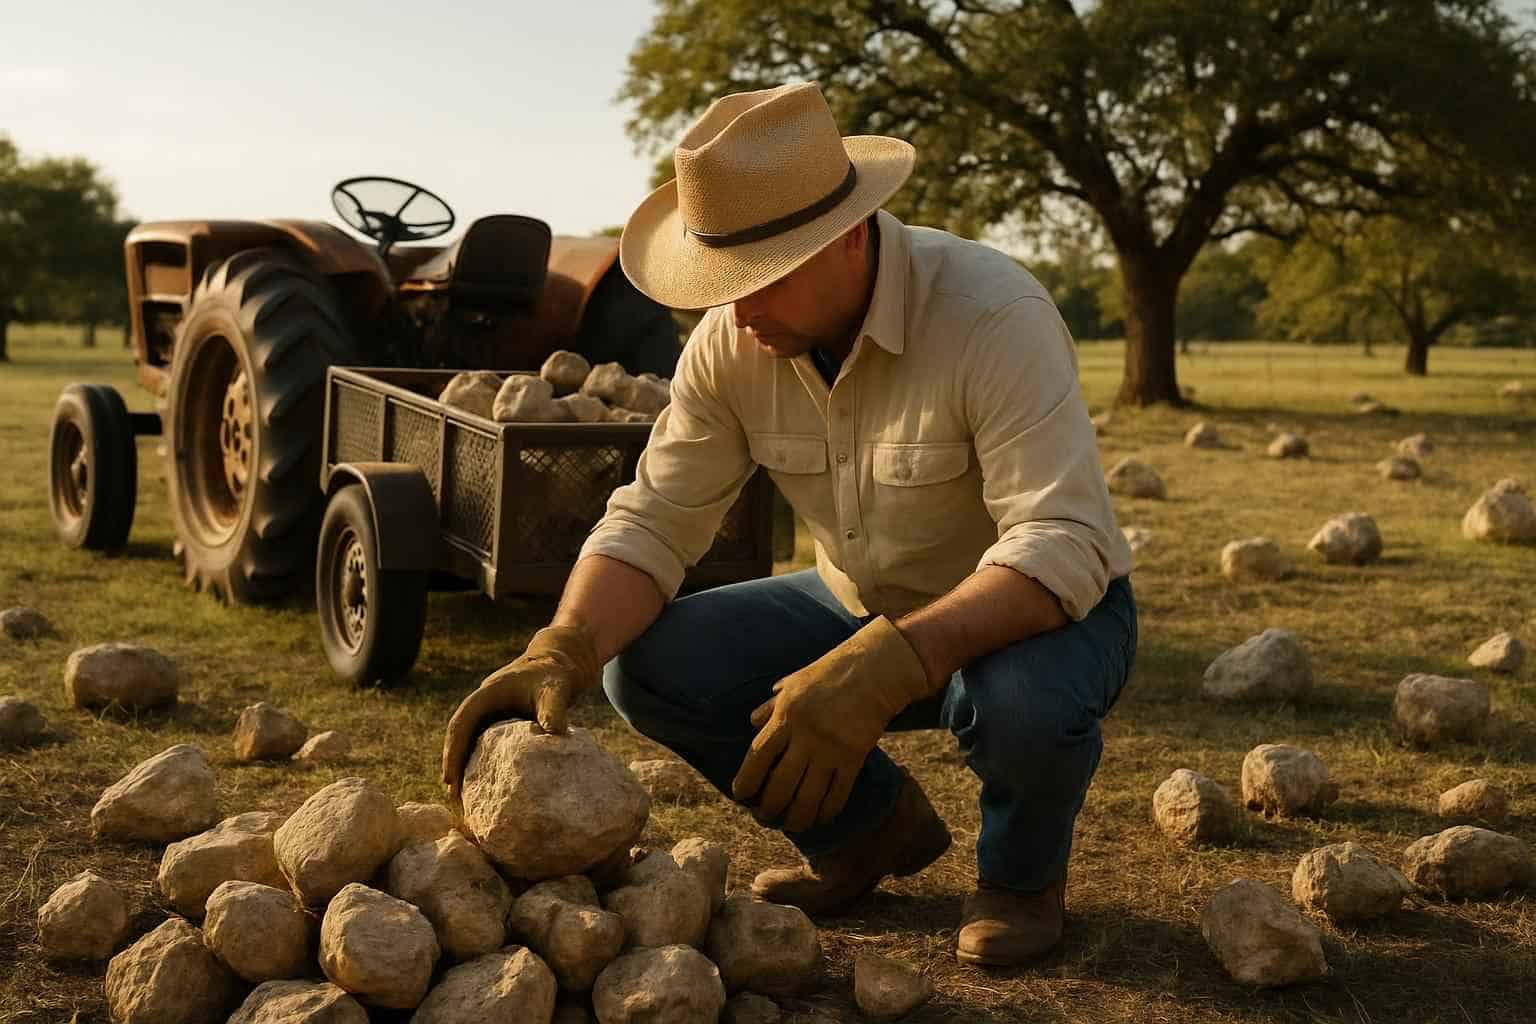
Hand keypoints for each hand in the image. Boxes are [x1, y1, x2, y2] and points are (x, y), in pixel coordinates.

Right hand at [441, 624, 598, 805]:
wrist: (562, 664)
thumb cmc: (555, 674)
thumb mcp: (555, 689)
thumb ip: (554, 709)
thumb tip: (556, 733)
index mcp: (486, 695)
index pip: (461, 723)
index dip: (452, 752)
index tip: (448, 779)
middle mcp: (484, 707)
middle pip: (460, 738)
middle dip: (454, 766)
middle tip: (453, 798)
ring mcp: (492, 716)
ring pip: (471, 744)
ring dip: (466, 769)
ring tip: (464, 801)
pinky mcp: (504, 726)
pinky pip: (487, 748)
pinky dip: (484, 766)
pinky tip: (488, 789)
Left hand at [731, 617, 931, 832]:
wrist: (873, 671)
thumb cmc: (829, 674)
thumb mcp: (793, 683)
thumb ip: (771, 706)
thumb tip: (751, 723)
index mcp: (786, 716)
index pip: (758, 757)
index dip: (746, 782)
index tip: (740, 795)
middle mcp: (806, 737)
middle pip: (780, 786)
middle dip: (768, 808)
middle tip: (764, 816)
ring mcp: (831, 750)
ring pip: (808, 798)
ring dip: (795, 819)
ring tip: (789, 824)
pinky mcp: (854, 758)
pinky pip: (837, 795)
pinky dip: (826, 813)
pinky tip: (819, 818)